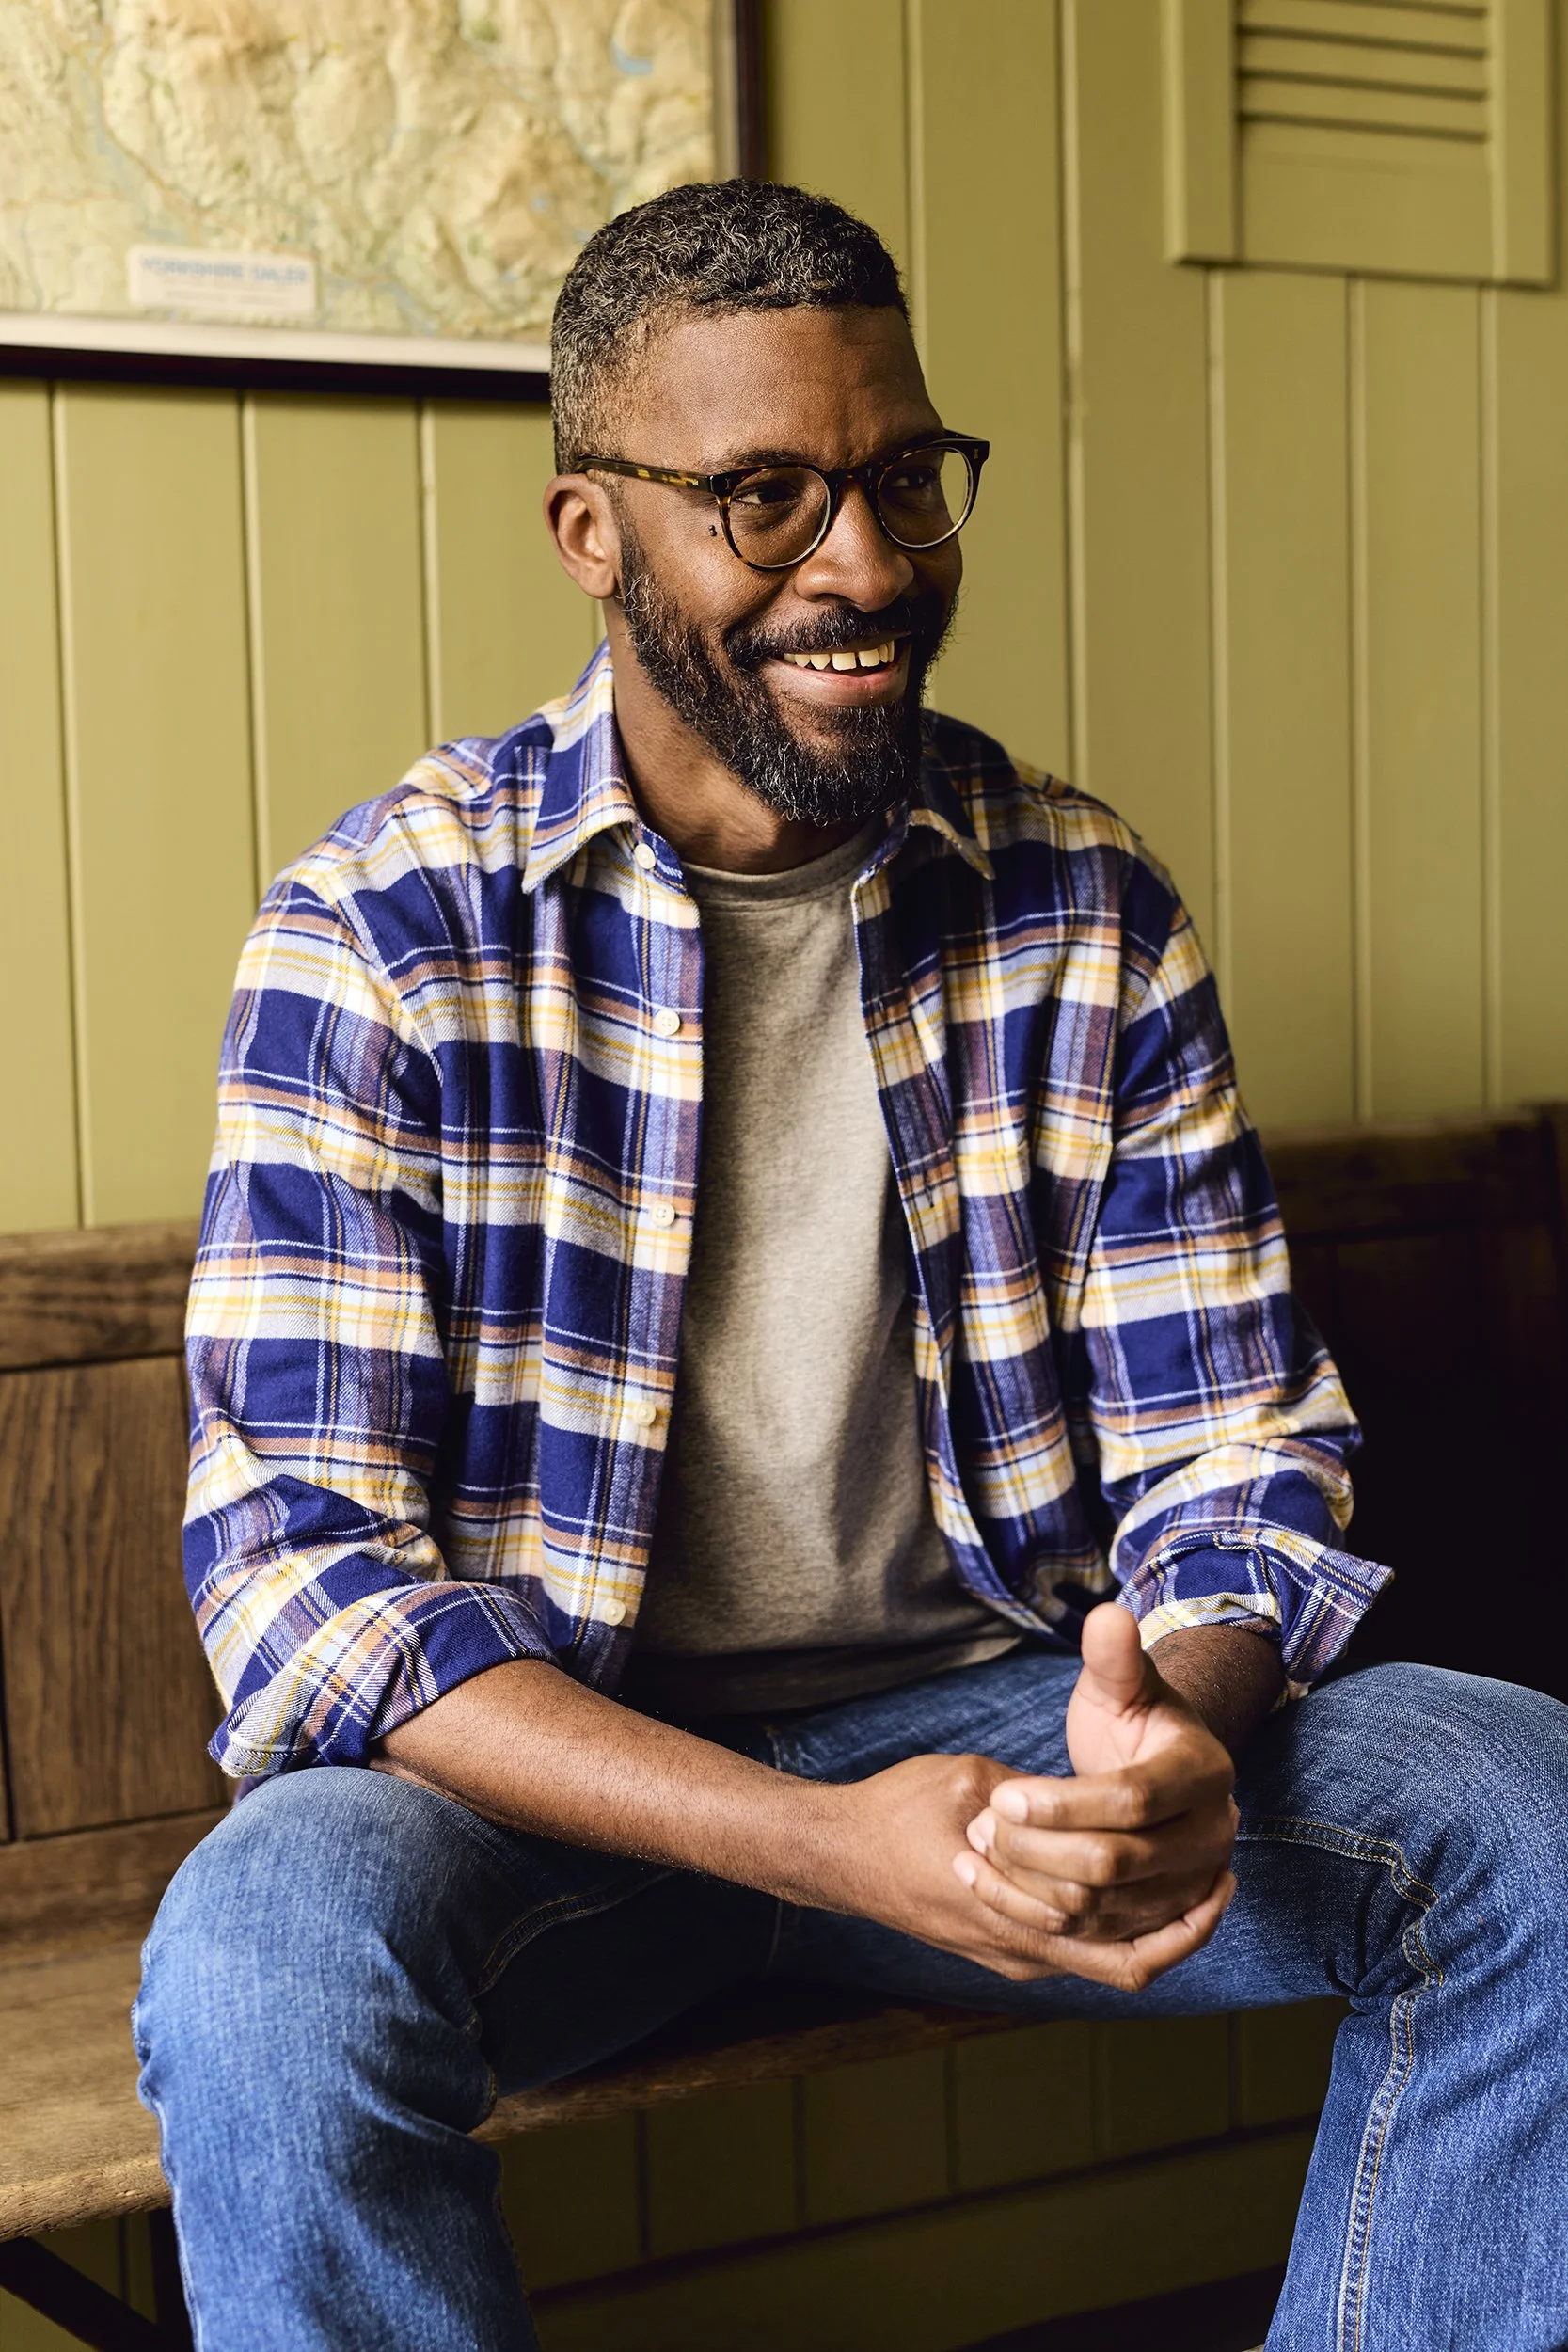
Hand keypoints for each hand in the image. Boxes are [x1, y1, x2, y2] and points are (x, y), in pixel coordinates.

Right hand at [828, 1733, 1230, 1989]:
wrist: (840, 1853)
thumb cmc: (897, 1810)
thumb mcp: (971, 1779)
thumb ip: (1036, 1795)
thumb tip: (1092, 1793)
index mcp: (1014, 1907)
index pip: (1118, 1928)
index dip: (1175, 1903)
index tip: (1216, 1866)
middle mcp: (1020, 1947)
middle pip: (1124, 1955)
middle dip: (1178, 1918)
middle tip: (1222, 1874)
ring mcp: (1013, 1954)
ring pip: (1105, 1959)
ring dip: (1153, 1925)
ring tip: (1198, 1882)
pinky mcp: (1005, 1949)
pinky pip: (1079, 1952)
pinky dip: (1118, 1926)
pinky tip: (1139, 1888)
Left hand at [950, 1604, 1238, 1988]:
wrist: (1157, 1767)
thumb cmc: (1134, 1718)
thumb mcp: (1122, 1682)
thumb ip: (1113, 1656)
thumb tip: (1108, 1617)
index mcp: (1204, 1773)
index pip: (1131, 1800)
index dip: (1062, 1802)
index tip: (1002, 1794)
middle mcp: (1212, 1837)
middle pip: (1115, 1862)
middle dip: (1037, 1848)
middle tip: (981, 1823)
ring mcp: (1191, 1885)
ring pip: (1103, 1908)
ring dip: (1031, 1885)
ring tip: (978, 1850)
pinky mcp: (1164, 1922)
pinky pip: (1104, 1942)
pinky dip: (1043, 1918)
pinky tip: (992, 1887)